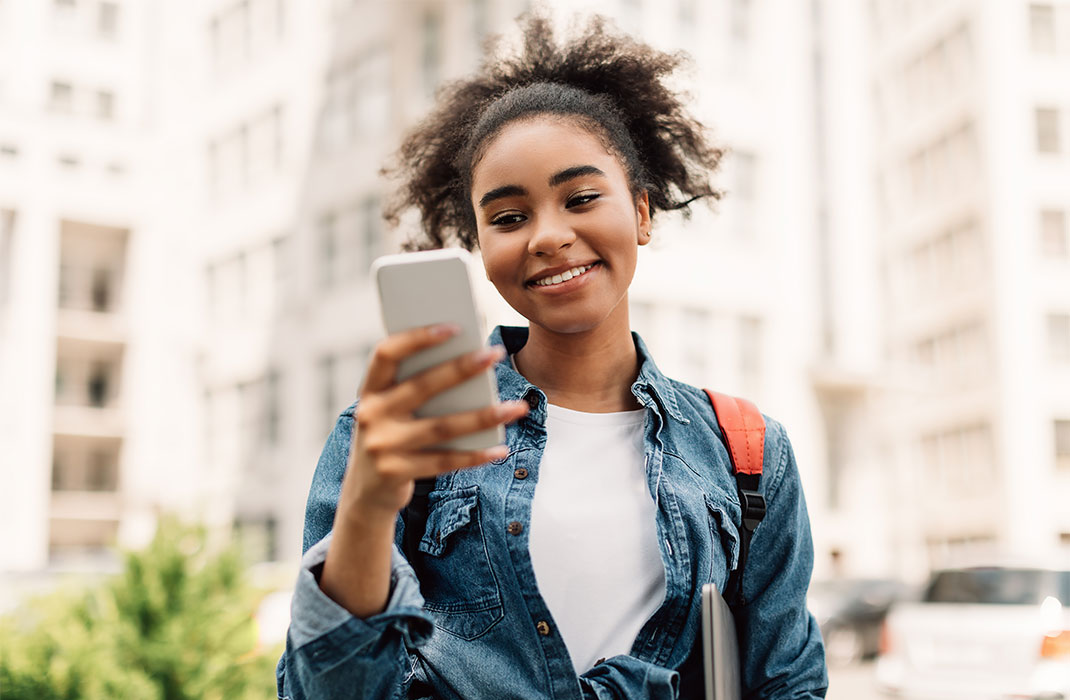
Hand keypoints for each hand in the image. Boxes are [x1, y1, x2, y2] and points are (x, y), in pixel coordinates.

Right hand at [341, 324, 527, 517]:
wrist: (365, 493)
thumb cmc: (393, 436)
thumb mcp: (394, 410)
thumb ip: (417, 389)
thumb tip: (471, 365)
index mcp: (370, 390)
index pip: (386, 353)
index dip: (417, 338)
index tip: (453, 327)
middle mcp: (370, 415)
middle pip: (422, 387)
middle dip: (462, 368)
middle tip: (495, 354)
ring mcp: (381, 446)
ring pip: (441, 427)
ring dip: (484, 416)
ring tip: (517, 407)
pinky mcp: (395, 473)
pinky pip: (444, 461)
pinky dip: (475, 455)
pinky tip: (500, 448)